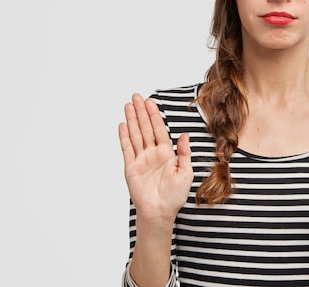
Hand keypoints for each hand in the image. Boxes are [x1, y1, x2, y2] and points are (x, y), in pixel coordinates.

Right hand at [118, 94, 192, 223]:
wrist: (161, 212)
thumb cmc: (175, 195)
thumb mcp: (186, 172)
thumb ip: (184, 153)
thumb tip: (184, 135)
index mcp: (166, 153)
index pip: (159, 129)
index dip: (155, 115)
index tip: (150, 102)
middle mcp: (152, 153)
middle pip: (146, 128)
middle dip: (141, 112)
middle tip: (136, 96)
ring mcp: (141, 160)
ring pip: (136, 135)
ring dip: (132, 120)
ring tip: (128, 106)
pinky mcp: (131, 168)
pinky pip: (127, 149)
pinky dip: (124, 137)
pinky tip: (123, 125)